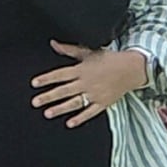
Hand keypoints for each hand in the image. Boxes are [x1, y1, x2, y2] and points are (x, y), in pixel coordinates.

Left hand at [32, 44, 147, 127]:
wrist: (131, 68)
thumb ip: (70, 50)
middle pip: (64, 90)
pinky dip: (80, 118)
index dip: (46, 79)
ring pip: (75, 102)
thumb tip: (53, 43)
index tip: (34, 83)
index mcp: (82, 69)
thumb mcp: (89, 52)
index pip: (60, 74)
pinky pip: (90, 112)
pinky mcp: (103, 103)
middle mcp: (86, 82)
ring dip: (60, 108)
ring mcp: (94, 94)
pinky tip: (70, 123)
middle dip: (49, 96)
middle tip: (35, 102)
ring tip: (47, 113)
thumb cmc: (109, 59)